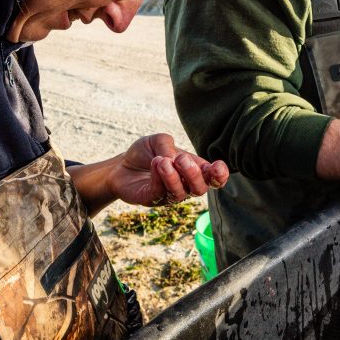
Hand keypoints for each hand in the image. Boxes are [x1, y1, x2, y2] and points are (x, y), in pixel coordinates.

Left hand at [108, 133, 228, 206]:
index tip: (217, 167)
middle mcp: (184, 185)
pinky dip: (159, 178)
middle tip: (182, 160)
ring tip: (163, 161)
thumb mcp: (159, 140)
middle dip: (194, 175)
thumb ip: (168, 145)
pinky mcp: (151, 199)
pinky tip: (156, 163)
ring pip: (180, 193)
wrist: (120, 165)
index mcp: (193, 170)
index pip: (213, 178)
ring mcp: (168, 195)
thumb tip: (172, 158)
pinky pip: (159, 193)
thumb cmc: (145, 153)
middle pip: (200, 189)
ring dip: (174, 177)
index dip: (219, 176)